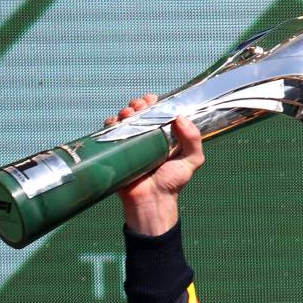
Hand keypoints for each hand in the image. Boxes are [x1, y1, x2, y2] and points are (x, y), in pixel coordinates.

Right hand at [106, 93, 204, 235]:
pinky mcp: (116, 150)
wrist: (151, 201)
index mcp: (164, 135)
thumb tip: (181, 117)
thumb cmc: (171, 183)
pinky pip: (109, 131)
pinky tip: (116, 123)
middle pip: (139, 111)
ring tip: (129, 114)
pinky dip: (111, 123)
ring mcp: (130, 142)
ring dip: (125, 111)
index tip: (153, 101)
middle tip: (140, 107)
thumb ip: (193, 140)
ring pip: (124, 118)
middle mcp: (147, 136)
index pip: (158, 112)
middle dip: (138, 104)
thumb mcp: (192, 160)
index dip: (155, 103)